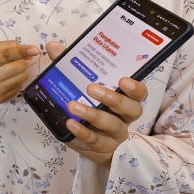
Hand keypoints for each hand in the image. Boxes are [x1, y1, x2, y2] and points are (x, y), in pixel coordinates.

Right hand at [0, 40, 39, 106]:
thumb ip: (4, 47)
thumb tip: (26, 51)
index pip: (7, 55)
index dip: (23, 51)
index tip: (35, 49)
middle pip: (20, 67)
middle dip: (21, 61)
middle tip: (11, 61)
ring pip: (22, 78)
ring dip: (19, 72)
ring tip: (7, 71)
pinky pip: (18, 88)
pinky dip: (15, 82)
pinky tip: (4, 80)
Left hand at [45, 41, 147, 168]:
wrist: (90, 142)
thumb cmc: (89, 106)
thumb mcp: (79, 86)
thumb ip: (69, 66)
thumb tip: (53, 46)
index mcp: (125, 99)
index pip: (139, 93)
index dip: (135, 87)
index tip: (123, 80)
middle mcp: (124, 117)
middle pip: (130, 108)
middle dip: (112, 98)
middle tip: (92, 88)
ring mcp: (115, 134)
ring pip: (111, 125)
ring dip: (93, 115)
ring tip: (73, 106)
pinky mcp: (101, 147)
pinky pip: (94, 140)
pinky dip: (82, 131)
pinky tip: (70, 123)